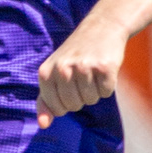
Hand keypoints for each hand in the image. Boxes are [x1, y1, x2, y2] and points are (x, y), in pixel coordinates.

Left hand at [36, 11, 127, 126]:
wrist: (101, 27)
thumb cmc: (75, 55)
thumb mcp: (53, 74)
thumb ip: (46, 101)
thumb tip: (43, 125)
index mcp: (45, 73)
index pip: (57, 108)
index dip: (66, 102)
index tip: (69, 85)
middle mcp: (62, 69)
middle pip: (74, 106)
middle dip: (81, 97)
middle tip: (83, 76)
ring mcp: (83, 68)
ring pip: (91, 100)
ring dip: (95, 90)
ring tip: (93, 71)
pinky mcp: (104, 67)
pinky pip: (106, 93)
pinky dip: (108, 85)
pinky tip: (103, 69)